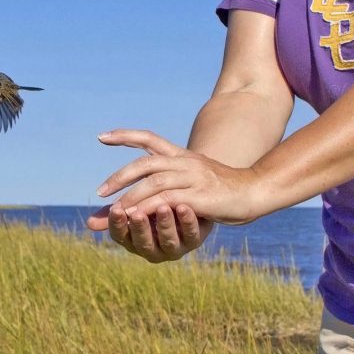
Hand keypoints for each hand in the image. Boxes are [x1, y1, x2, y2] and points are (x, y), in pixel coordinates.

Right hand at [87, 201, 212, 262]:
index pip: (121, 236)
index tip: (116, 209)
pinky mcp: (195, 239)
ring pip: (168, 240)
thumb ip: (116, 209)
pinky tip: (184, 206)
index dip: (118, 224)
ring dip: (165, 224)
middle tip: (137, 213)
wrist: (187, 197)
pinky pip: (191, 233)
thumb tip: (89, 223)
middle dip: (140, 228)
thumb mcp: (135, 202)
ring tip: (163, 206)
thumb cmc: (154, 200)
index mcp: (134, 239)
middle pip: (143, 243)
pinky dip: (187, 221)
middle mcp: (153, 247)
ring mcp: (175, 246)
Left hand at [89, 129, 261, 227]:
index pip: (148, 138)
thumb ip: (171, 181)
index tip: (101, 137)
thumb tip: (148, 188)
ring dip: (131, 196)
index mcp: (181, 155)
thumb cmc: (222, 190)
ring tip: (114, 210)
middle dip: (120, 177)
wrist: (253, 191)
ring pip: (153, 182)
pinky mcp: (199, 195)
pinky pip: (168, 200)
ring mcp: (193, 176)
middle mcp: (185, 161)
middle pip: (145, 163)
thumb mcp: (195, 178)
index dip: (124, 135)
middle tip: (100, 192)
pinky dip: (149, 207)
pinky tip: (137, 217)